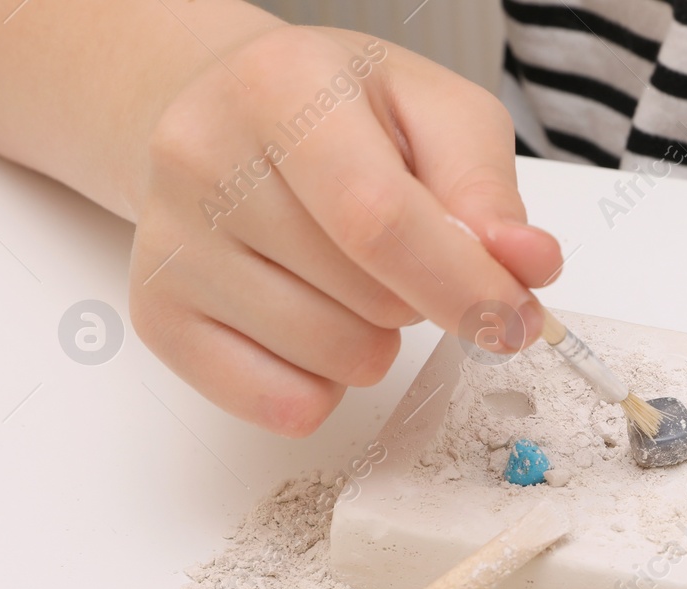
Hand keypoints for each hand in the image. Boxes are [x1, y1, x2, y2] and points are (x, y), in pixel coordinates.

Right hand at [129, 25, 560, 434]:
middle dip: (423, 301)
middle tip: (403, 256)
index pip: (379, 219)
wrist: (228, 115)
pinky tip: (311, 320)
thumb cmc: (344, 114)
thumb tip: (527, 266)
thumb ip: (487, 189)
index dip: (464, 286)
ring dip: (375, 342)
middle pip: (367, 298)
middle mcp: (202, 159)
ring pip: (332, 360)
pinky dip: (322, 385)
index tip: (517, 320)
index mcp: (280, 87)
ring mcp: (169, 245)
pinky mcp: (159, 317)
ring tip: (349, 279)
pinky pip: (280, 404)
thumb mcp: (435, 112)